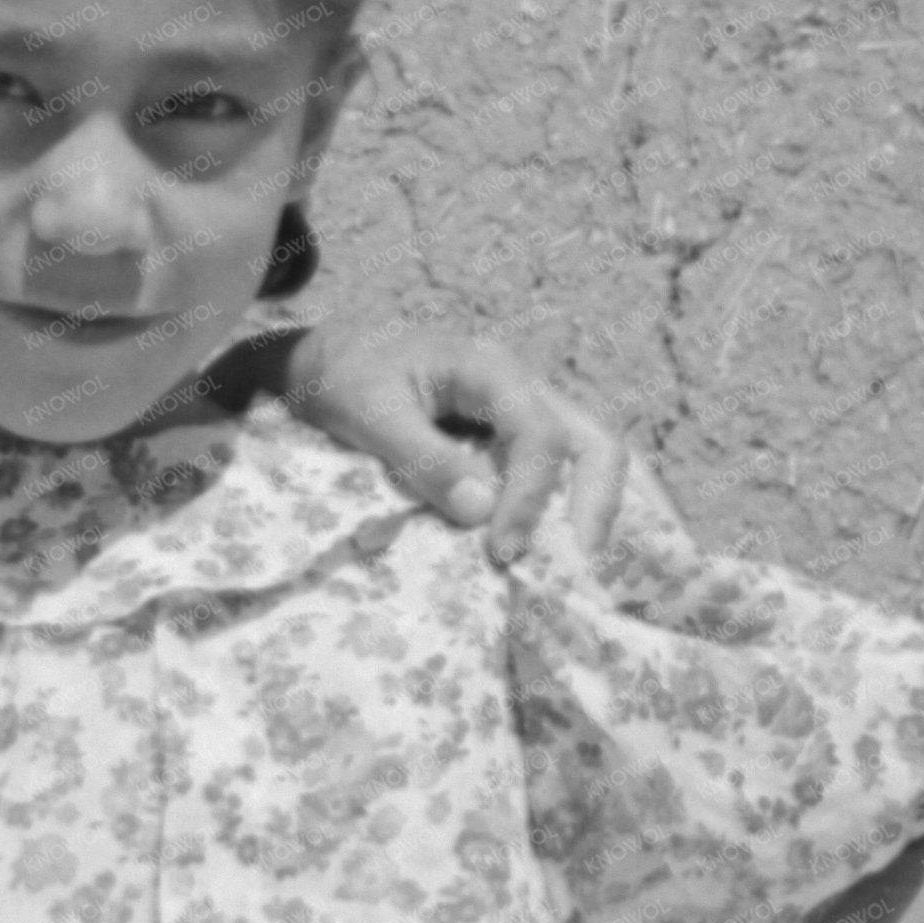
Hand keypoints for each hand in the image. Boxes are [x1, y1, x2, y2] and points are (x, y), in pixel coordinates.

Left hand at [286, 323, 627, 561]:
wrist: (328, 355)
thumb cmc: (346, 375)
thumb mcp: (371, 414)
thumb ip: (424, 458)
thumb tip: (483, 511)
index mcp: (492, 370)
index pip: (540, 435)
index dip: (530, 497)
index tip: (502, 550)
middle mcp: (523, 388)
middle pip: (595, 441)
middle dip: (595, 505)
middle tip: (572, 566)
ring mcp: (522, 413)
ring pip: (585, 457)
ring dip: (582, 511)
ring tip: (560, 567)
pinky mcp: (510, 439)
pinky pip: (554, 472)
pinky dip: (556, 510)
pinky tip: (536, 548)